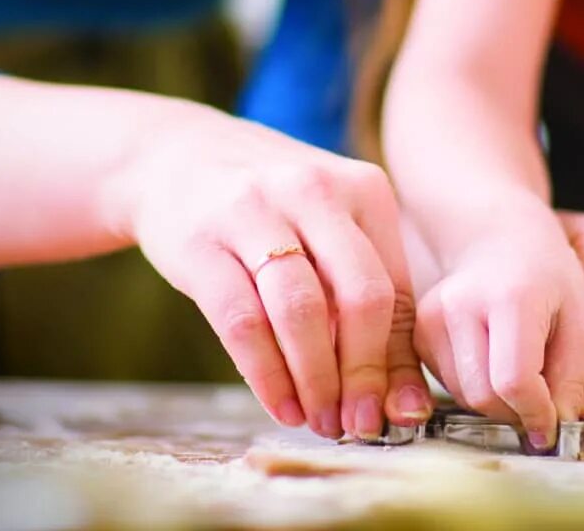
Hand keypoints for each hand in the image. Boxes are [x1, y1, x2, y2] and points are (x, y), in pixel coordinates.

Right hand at [121, 113, 429, 441]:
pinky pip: (242, 321)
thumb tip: (406, 405)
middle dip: (362, 375)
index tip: (394, 415)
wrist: (177, 158)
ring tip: (319, 421)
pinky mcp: (201, 240)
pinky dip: (266, 374)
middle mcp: (312, 191)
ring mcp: (254, 210)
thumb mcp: (329, 232)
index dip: (397, 363)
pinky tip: (279, 404)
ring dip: (315, 381)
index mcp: (363, 188)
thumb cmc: (272, 210)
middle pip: (359, 298)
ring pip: (300, 311)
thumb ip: (372, 304)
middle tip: (357, 425)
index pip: (397, 290)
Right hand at [412, 193, 583, 450]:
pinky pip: (446, 384)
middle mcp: (461, 306)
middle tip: (540, 407)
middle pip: (483, 396)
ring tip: (520, 378)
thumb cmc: (547, 277)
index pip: (514, 380)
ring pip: (462, 396)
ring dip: (496, 404)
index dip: (536, 413)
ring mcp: (431, 317)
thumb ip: (572, 377)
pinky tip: (492, 364)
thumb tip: (558, 429)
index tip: (553, 427)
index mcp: (510, 298)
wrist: (497, 237)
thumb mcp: (580, 319)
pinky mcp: (417, 331)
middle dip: (516, 413)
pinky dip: (474, 389)